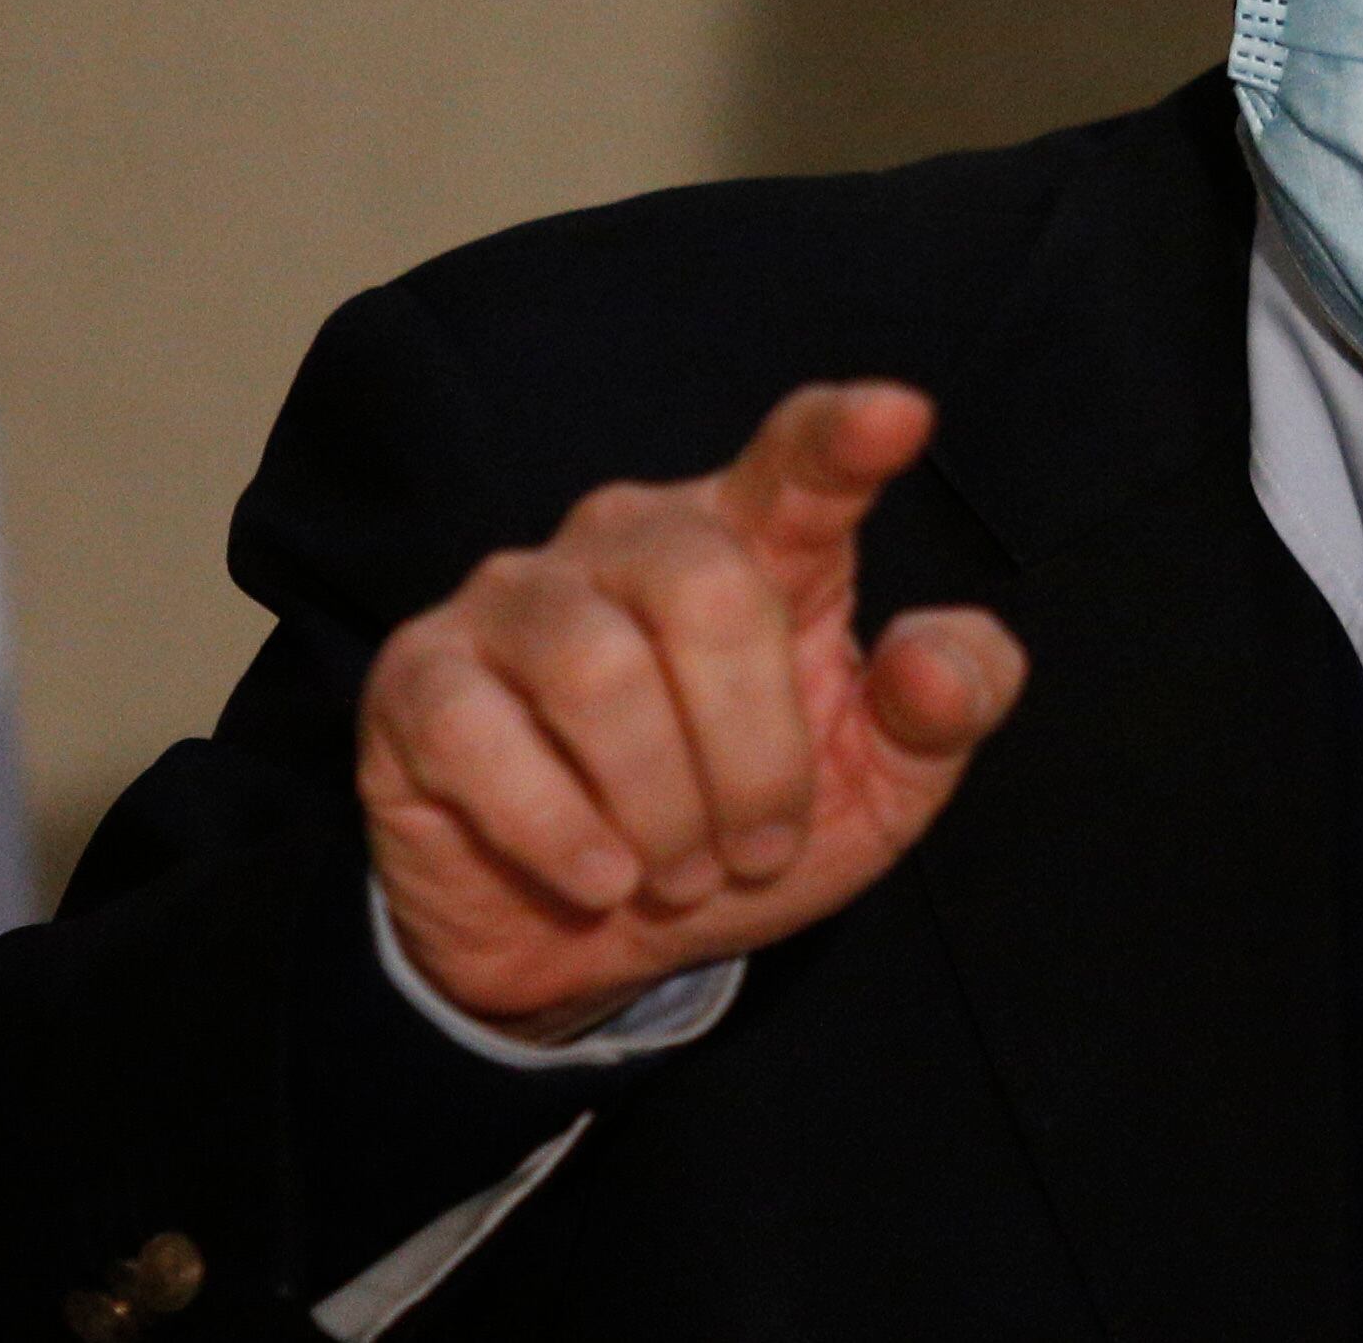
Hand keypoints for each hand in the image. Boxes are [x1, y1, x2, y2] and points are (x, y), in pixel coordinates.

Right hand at [357, 381, 1026, 1037]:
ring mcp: (514, 597)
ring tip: (676, 873)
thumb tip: (934, 664)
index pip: (798, 466)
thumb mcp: (876, 789)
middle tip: (753, 849)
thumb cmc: (740, 831)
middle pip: (708, 592)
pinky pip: (483, 737)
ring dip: (662, 807)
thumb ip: (941, 708)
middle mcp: (627, 537)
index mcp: (755, 540)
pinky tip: (599, 879)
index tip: (900, 417)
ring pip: (598, 670)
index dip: (841, 440)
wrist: (580, 946)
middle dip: (753, 754)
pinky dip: (560, 833)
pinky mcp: (420, 678)